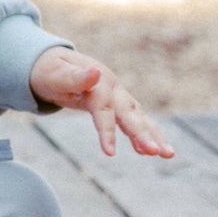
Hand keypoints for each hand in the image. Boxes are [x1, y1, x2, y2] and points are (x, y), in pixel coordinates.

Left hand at [29, 46, 174, 158]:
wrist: (51, 62)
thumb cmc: (49, 71)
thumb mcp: (55, 74)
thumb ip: (74, 77)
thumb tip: (95, 72)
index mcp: (97, 80)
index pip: (104, 108)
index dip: (107, 130)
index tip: (110, 153)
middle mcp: (112, 87)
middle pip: (129, 112)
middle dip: (143, 133)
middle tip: (157, 153)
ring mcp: (117, 94)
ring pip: (138, 116)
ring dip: (153, 135)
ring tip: (168, 155)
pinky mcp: (117, 102)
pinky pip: (133, 119)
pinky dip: (143, 134)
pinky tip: (148, 152)